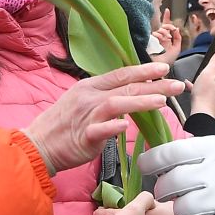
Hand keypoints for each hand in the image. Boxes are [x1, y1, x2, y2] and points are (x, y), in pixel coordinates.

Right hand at [23, 64, 183, 174]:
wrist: (37, 144)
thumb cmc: (62, 125)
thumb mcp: (82, 102)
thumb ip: (105, 97)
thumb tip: (130, 95)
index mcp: (90, 87)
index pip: (121, 74)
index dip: (143, 71)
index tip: (164, 69)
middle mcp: (89, 97)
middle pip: (125, 87)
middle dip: (154, 85)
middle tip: (177, 84)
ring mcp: (85, 116)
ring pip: (116, 104)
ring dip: (140, 101)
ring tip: (162, 102)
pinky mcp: (83, 136)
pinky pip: (100, 130)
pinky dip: (113, 127)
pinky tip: (127, 126)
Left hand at [139, 136, 214, 214]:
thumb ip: (205, 152)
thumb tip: (176, 158)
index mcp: (214, 147)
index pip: (167, 152)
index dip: (151, 163)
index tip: (149, 169)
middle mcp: (213, 169)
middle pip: (168, 185)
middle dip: (165, 194)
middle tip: (172, 198)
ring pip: (179, 210)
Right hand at [150, 11, 182, 66]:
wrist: (161, 68)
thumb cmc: (168, 61)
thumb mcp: (176, 49)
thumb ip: (178, 38)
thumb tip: (176, 28)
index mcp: (165, 38)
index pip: (165, 26)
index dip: (166, 18)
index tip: (167, 10)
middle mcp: (158, 38)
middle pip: (163, 26)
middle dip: (168, 26)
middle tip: (172, 30)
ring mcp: (153, 39)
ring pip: (160, 30)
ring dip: (165, 33)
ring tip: (167, 40)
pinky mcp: (148, 41)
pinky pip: (155, 34)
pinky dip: (160, 36)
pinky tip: (161, 40)